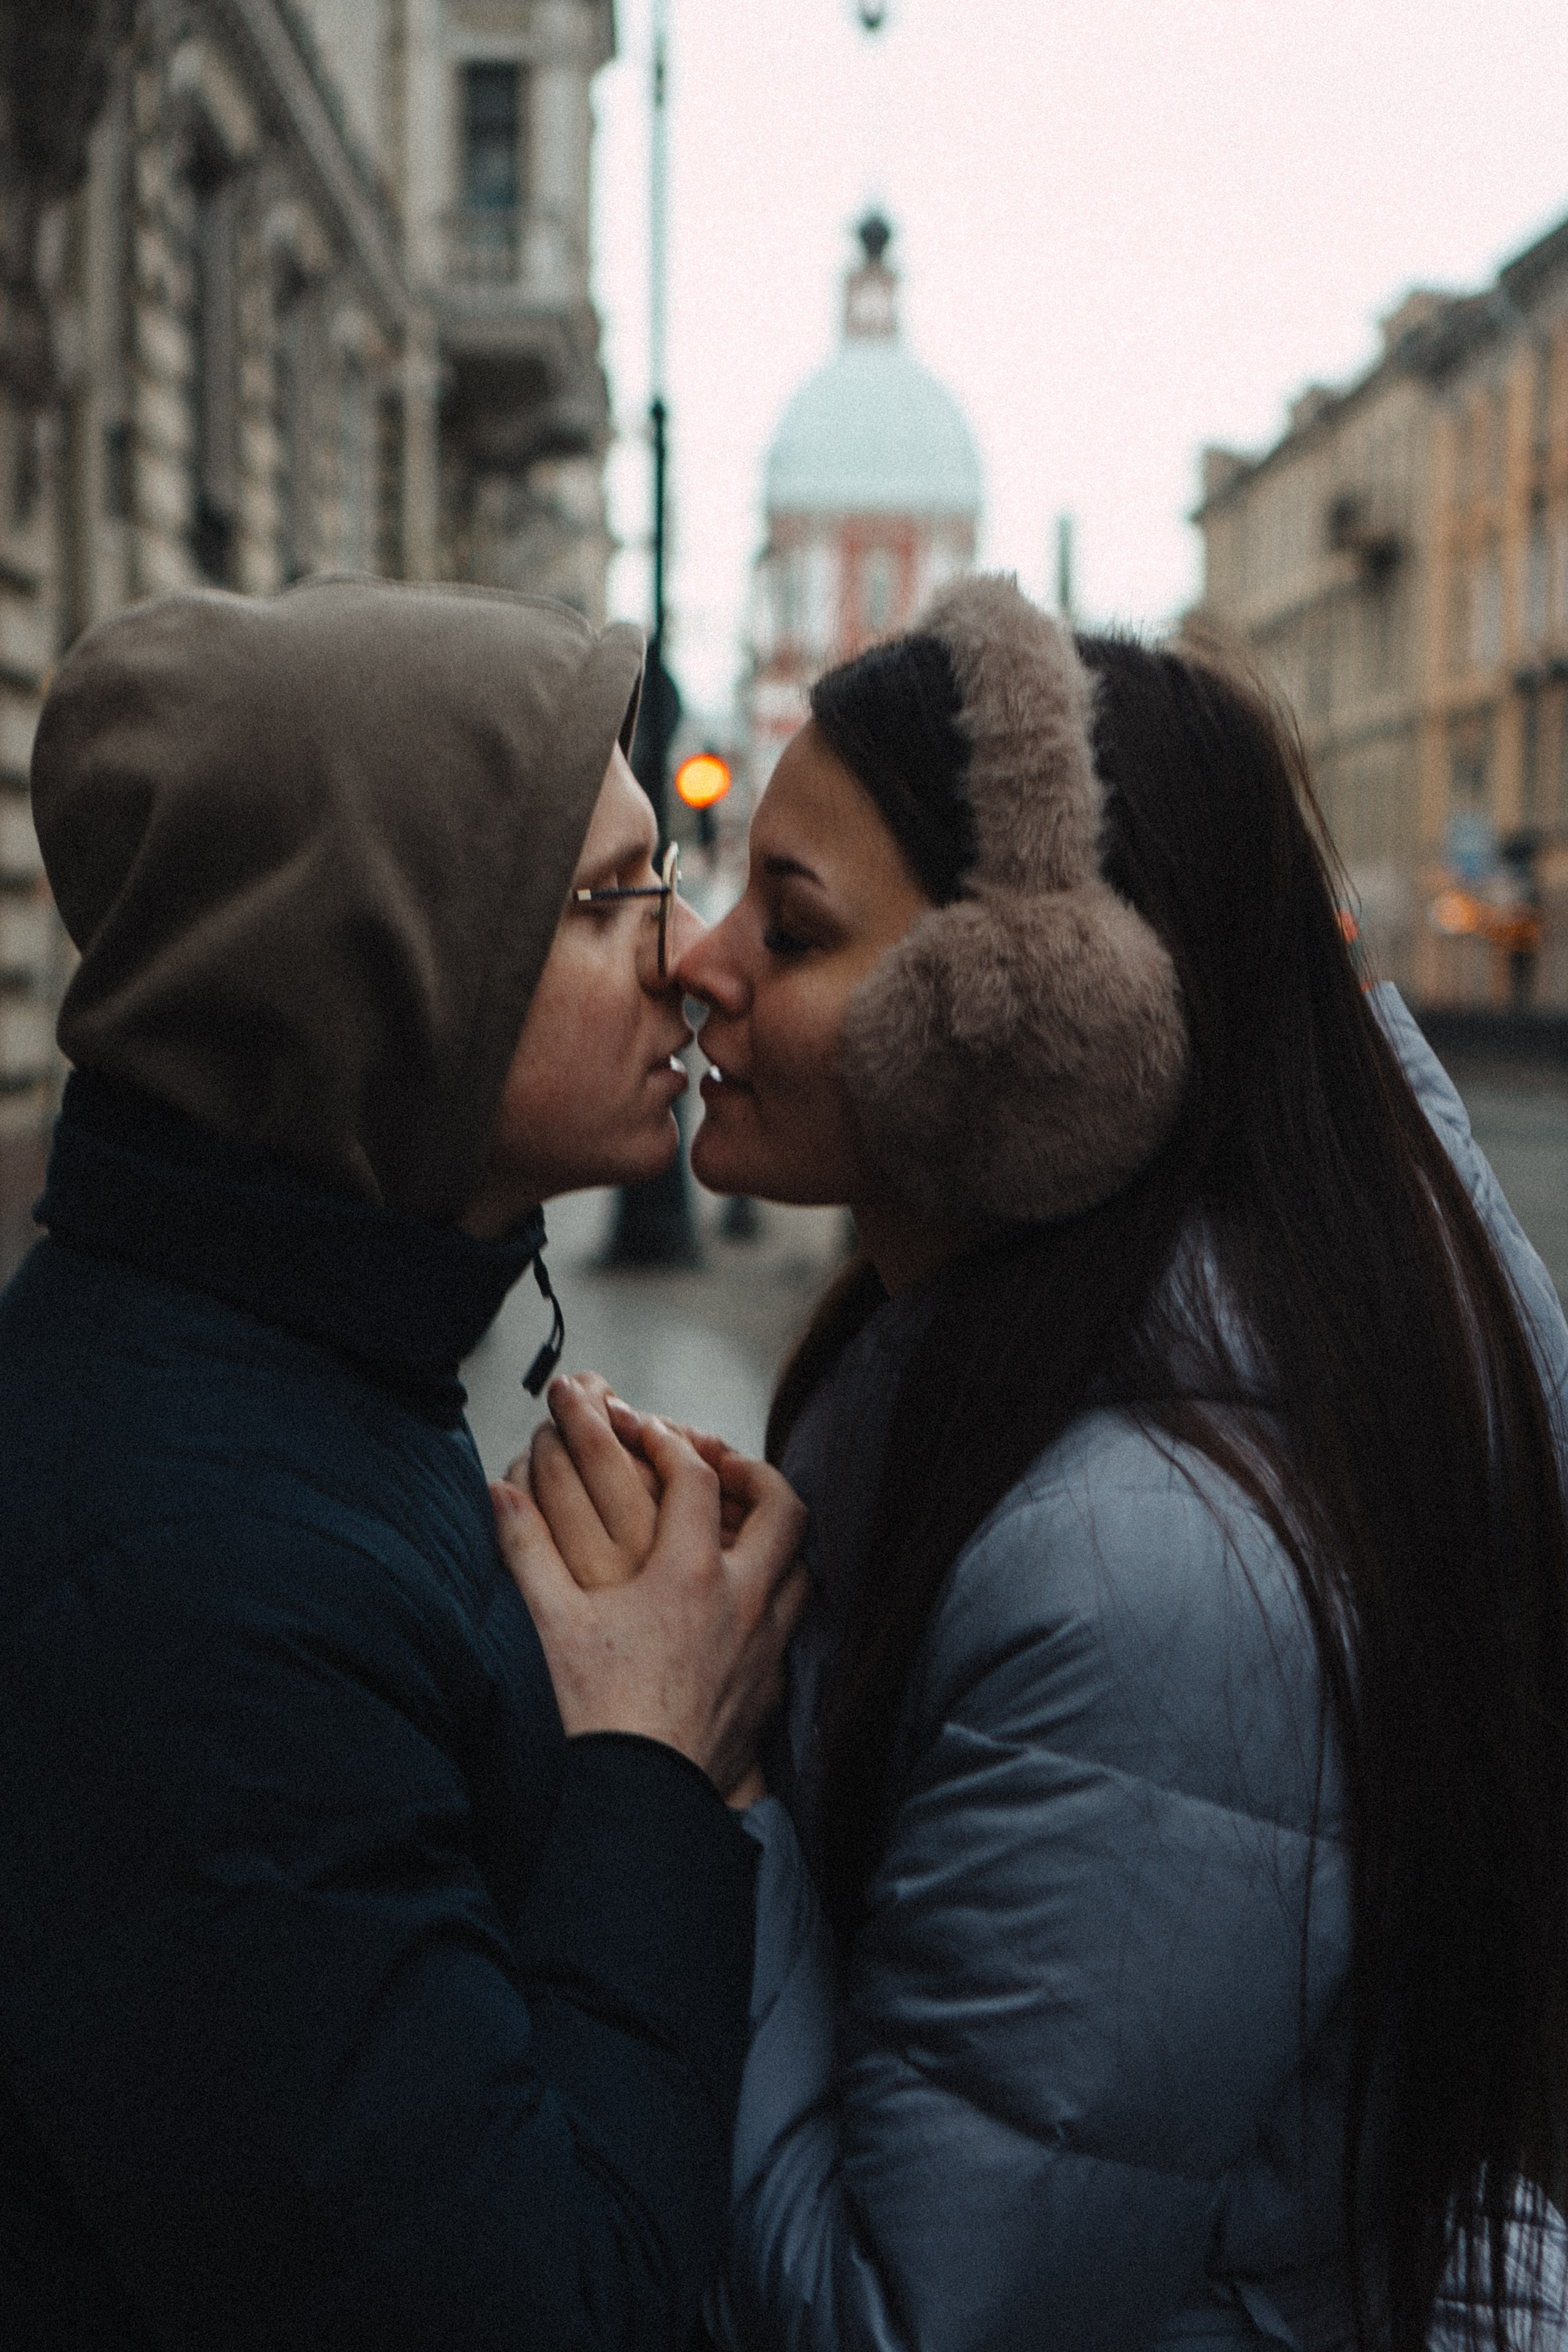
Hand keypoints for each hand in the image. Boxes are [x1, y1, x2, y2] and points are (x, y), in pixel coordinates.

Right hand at [491, 1415, 808, 1793]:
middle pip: (782, 1507)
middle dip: (755, 1472)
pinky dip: (775, 1599)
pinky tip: (741, 1609)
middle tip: (720, 1465)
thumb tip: (500, 1493)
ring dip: (776, 1538)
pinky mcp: (771, 1689)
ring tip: (740, 1530)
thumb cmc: (595, 1713)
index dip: (668, 1442)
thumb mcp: (550, 1622)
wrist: (640, 1798)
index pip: (694, 1477)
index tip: (643, 1432)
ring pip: (801, 1567)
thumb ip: (525, 1548)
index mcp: (690, 1574)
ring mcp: (765, 1646)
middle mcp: (742, 1601)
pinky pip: (792, 1625)